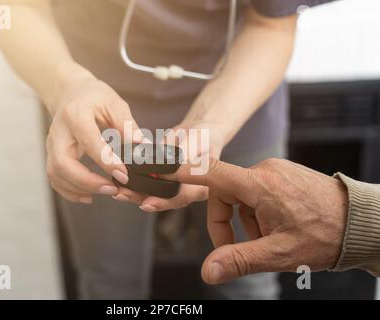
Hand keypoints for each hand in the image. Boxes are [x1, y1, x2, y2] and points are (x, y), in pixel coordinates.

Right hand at [46, 76, 141, 203]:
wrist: (70, 93)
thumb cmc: (93, 97)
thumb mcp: (114, 102)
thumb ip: (127, 124)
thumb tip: (141, 145)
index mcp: (75, 114)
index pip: (88, 141)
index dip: (105, 161)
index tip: (123, 174)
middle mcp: (59, 131)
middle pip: (63, 163)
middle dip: (87, 181)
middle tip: (111, 189)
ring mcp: (51, 144)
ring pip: (56, 173)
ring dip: (78, 189)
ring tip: (104, 192)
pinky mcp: (51, 155)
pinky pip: (55, 178)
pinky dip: (69, 191)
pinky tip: (88, 195)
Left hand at [112, 122, 224, 211]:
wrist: (199, 130)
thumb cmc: (205, 135)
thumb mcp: (198, 142)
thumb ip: (184, 153)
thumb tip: (167, 164)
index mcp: (200, 187)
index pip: (180, 198)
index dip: (163, 202)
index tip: (147, 203)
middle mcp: (186, 191)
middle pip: (162, 200)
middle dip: (141, 199)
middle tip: (123, 195)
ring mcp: (172, 186)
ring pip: (152, 196)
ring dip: (133, 194)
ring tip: (117, 191)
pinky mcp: (161, 179)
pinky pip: (146, 185)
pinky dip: (133, 183)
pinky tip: (119, 182)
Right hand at [168, 158, 347, 283]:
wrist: (362, 222)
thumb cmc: (324, 234)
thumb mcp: (279, 253)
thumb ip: (240, 259)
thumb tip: (208, 272)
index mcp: (260, 184)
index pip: (211, 172)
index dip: (182, 171)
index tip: (160, 169)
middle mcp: (265, 171)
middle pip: (224, 192)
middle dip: (226, 221)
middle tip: (241, 247)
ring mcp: (275, 171)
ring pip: (242, 194)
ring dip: (246, 220)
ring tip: (270, 240)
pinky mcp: (283, 175)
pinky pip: (258, 191)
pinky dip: (258, 212)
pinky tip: (278, 227)